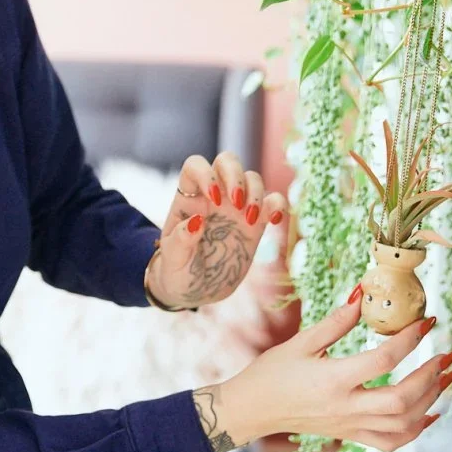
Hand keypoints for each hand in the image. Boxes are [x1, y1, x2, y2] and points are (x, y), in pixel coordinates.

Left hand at [146, 151, 286, 308]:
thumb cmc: (177, 271)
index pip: (195, 166)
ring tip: (251, 220)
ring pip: (252, 178)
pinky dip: (279, 204)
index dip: (206, 174)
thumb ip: (180, 241)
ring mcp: (236, 207)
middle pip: (228, 161)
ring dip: (256, 192)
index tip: (214, 199)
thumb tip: (196, 220)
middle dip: (236, 175)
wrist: (197, 290)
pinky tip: (276, 221)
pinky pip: (273, 202)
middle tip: (237, 203)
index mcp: (188, 199)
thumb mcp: (172, 260)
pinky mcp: (256, 224)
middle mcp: (214, 196)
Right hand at [193, 286, 451, 451]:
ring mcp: (349, 425)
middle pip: (402, 399)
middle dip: (430, 377)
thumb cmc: (271, 373)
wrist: (252, 409)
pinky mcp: (349, 435)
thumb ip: (335, 322)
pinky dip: (416, 429)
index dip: (410, 339)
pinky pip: (392, 441)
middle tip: (444, 356)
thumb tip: (362, 296)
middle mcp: (345, 407)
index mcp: (332, 380)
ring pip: (403, 424)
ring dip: (430, 401)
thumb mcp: (300, 343)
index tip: (426, 322)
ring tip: (443, 378)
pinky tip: (429, 413)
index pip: (383, 360)